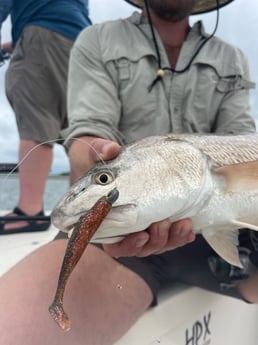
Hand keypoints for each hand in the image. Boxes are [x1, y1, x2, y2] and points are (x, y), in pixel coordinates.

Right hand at [71, 138, 194, 257]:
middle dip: (155, 239)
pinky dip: (180, 236)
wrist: (113, 164)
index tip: (140, 236)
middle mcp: (123, 229)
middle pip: (139, 247)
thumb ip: (100, 151)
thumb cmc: (101, 164)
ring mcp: (141, 227)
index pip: (115, 243)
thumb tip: (111, 149)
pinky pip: (169, 237)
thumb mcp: (95, 155)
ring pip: (156, 243)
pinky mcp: (156, 221)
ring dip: (170, 237)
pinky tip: (188, 230)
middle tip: (162, 222)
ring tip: (182, 224)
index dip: (128, 245)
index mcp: (105, 220)